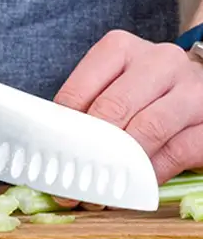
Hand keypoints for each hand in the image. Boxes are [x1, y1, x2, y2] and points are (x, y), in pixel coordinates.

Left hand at [53, 30, 202, 193]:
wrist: (200, 85)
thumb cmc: (144, 90)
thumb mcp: (111, 86)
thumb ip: (83, 110)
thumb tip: (53, 153)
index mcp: (119, 49)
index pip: (77, 92)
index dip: (61, 131)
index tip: (50, 160)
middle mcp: (158, 61)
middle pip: (112, 108)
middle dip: (88, 150)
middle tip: (72, 182)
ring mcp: (191, 88)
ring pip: (147, 129)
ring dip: (119, 164)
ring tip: (100, 189)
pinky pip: (177, 152)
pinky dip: (151, 173)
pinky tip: (136, 184)